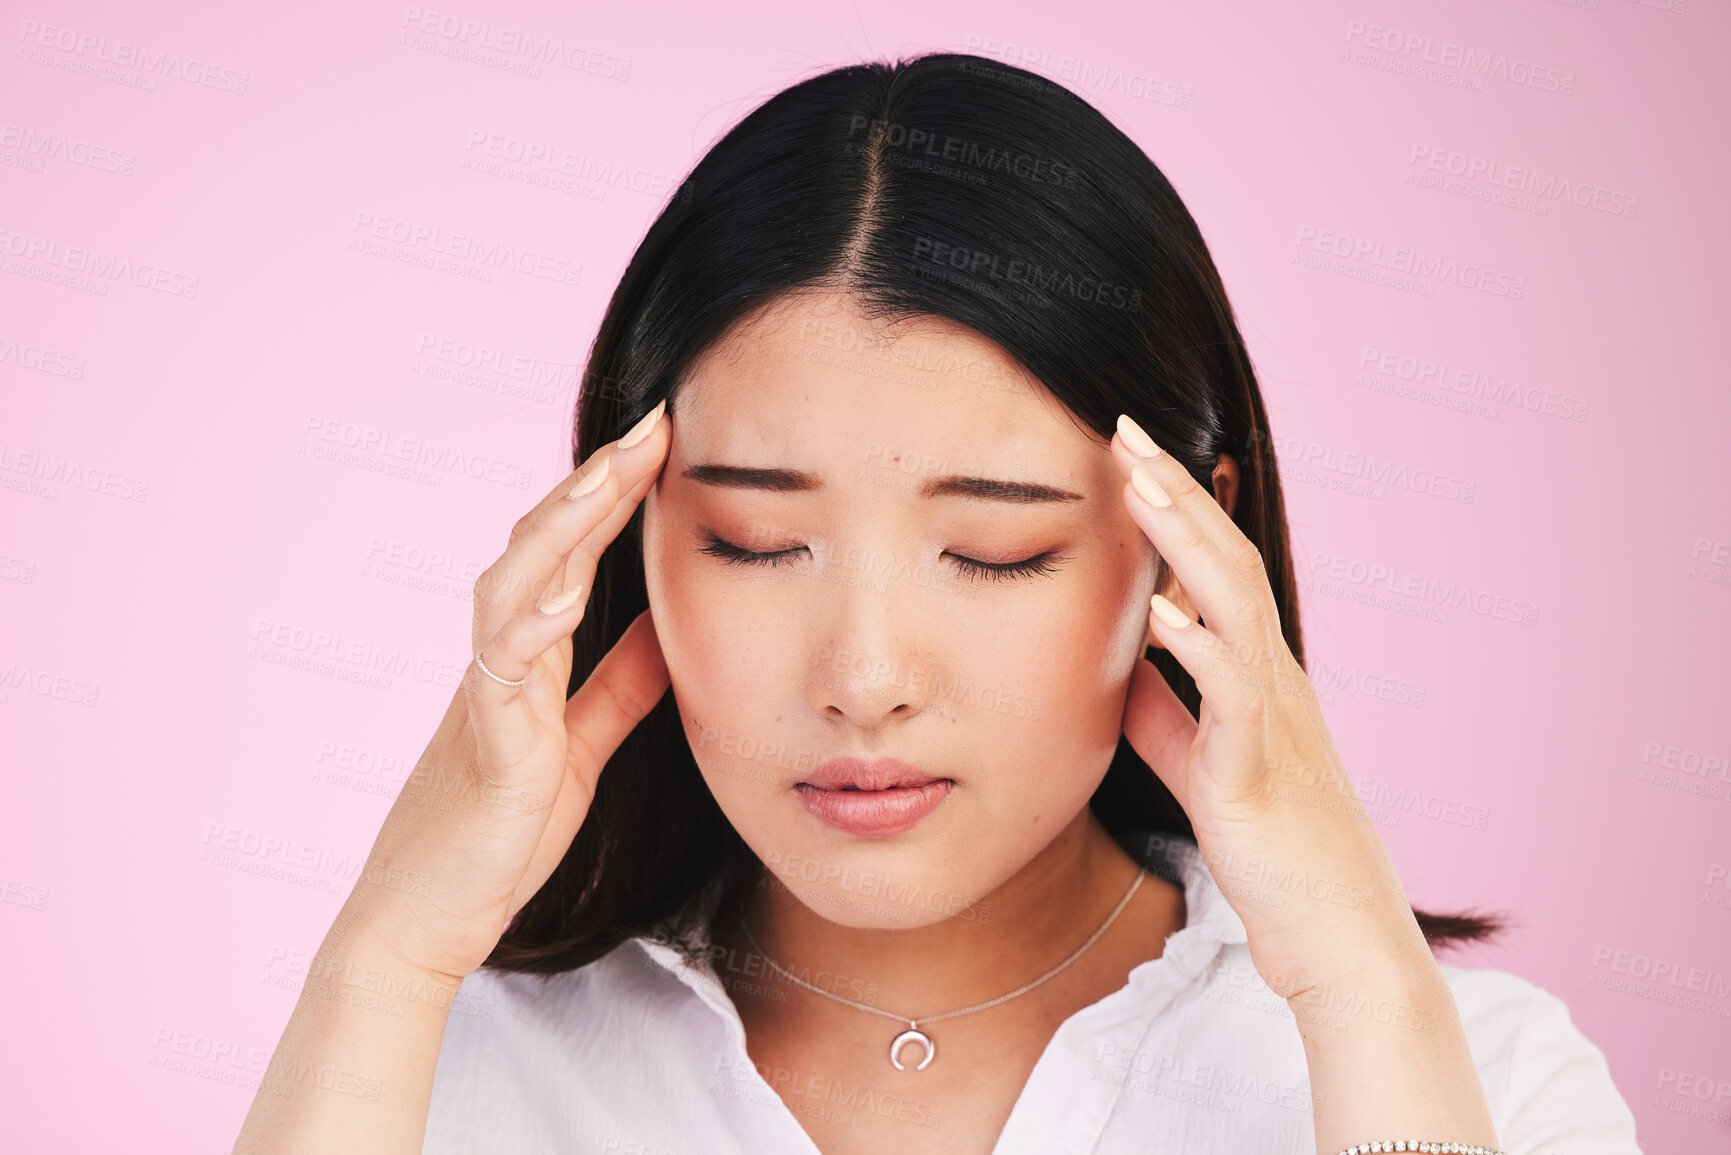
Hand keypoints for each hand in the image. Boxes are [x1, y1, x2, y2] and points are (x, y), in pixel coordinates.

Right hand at [344, 400, 672, 983]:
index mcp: (531, 654)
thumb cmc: (498, 833)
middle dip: (597, 482)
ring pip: (512, 588)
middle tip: (653, 423)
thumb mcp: (580, 746)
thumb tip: (669, 630)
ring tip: (607, 477)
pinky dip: (529, 628)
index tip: (667, 438)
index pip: (575, 552)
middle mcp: (503, 659)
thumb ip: (617, 687)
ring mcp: (487, 696)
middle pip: (543, 547)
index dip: (617, 494)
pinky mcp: (484, 746)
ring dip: (559, 529)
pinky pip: (500, 674)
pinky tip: (565, 595)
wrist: (428, 916)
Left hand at [1110, 413, 1431, 1003]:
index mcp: (1256, 675)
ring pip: (1237, 608)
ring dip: (1188, 543)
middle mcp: (1273, 680)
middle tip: (1127, 429)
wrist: (1335, 935)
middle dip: (1178, 494)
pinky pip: (1232, 698)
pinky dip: (1197, 648)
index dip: (1175, 508)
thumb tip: (1123, 663)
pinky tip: (1158, 611)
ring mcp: (1273, 721)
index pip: (1216, 569)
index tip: (1127, 452)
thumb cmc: (1272, 851)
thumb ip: (1167, 712)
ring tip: (1141, 486)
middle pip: (1228, 564)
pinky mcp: (1258, 774)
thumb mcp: (1201, 764)